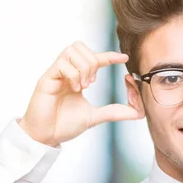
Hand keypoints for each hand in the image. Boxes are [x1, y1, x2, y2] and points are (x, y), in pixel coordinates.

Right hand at [19, 41, 143, 146]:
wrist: (46, 136)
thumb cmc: (64, 125)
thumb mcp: (95, 117)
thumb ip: (114, 112)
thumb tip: (137, 112)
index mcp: (76, 78)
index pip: (94, 59)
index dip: (110, 56)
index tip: (124, 58)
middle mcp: (65, 72)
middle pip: (81, 46)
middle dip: (93, 62)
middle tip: (92, 83)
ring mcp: (55, 73)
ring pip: (73, 51)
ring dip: (84, 68)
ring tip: (83, 86)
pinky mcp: (47, 78)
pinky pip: (63, 64)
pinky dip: (74, 75)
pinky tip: (74, 89)